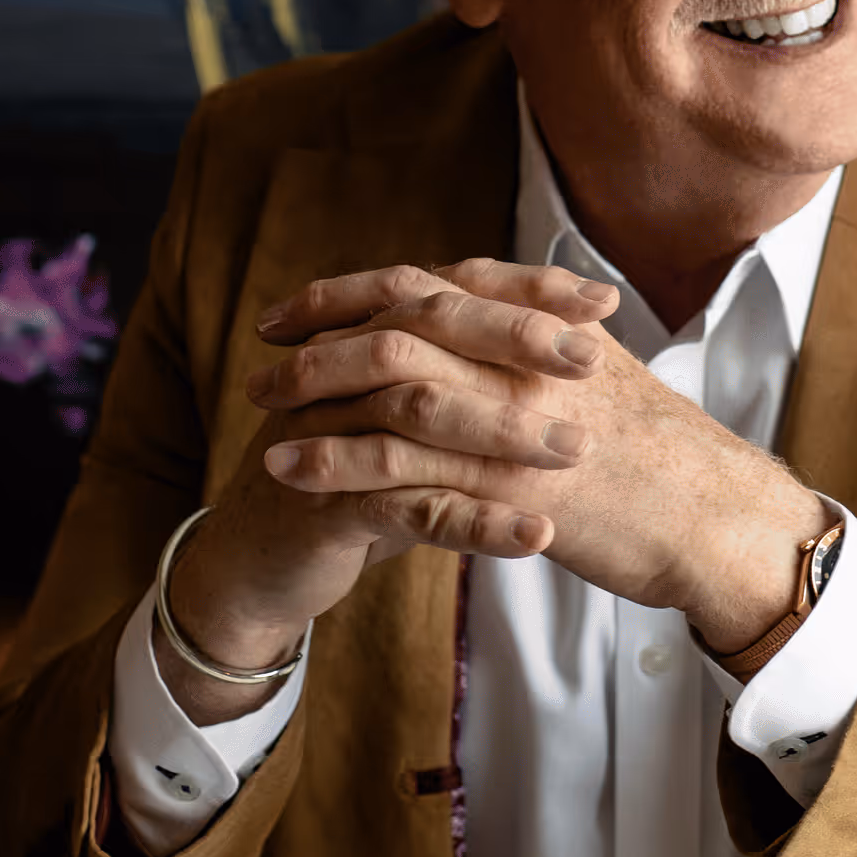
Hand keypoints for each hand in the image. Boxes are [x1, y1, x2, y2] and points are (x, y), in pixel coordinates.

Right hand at [160, 260, 614, 724]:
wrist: (254, 565)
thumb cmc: (348, 482)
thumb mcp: (404, 422)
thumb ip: (462, 378)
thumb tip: (557, 341)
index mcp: (368, 336)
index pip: (453, 291)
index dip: (526, 291)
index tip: (602, 300)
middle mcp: (342, 369)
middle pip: (432, 330)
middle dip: (517, 340)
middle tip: (593, 358)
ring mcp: (327, 432)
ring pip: (421, 416)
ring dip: (502, 432)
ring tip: (576, 449)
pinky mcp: (325, 504)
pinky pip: (409, 507)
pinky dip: (476, 523)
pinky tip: (536, 535)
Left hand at [249, 258, 826, 663]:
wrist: (714, 519)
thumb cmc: (665, 461)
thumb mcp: (606, 382)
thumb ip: (545, 351)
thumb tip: (499, 333)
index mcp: (542, 323)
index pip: (432, 282)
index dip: (358, 288)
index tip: (301, 303)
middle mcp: (523, 352)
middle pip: (400, 316)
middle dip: (321, 327)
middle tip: (264, 346)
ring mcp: (513, 411)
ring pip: (389, 380)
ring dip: (313, 389)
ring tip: (258, 407)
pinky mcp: (504, 477)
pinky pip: (399, 460)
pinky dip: (333, 459)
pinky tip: (287, 470)